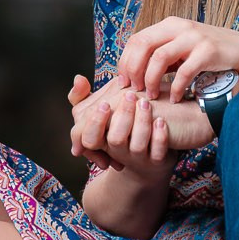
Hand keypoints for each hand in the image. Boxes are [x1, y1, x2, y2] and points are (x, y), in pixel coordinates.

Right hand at [67, 75, 215, 172]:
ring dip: (141, 122)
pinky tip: (161, 120)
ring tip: (146, 103)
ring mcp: (138, 157)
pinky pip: (158, 152)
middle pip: (114, 139)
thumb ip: (83, 95)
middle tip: (129, 95)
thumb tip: (77, 78)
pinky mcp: (157, 160)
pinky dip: (159, 136)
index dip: (95, 122)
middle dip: (122, 117)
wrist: (152, 146)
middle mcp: (118, 151)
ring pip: (137, 145)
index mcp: (100, 138)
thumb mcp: (101, 106)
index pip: (89, 136)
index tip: (105, 104)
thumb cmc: (121, 122)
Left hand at [115, 19, 238, 102]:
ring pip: (159, 59)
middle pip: (143, 46)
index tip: (124, 82)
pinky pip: (183, 73)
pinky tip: (176, 99)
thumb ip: (162, 54)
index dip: (125, 62)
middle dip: (133, 71)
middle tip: (134, 91)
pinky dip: (176, 88)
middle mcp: (180, 27)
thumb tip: (132, 72)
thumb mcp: (183, 48)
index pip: (136, 39)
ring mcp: (195, 38)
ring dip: (152, 81)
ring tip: (153, 96)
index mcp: (170, 24)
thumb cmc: (211, 54)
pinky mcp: (208, 52)